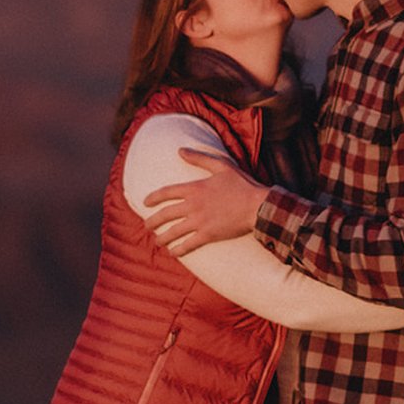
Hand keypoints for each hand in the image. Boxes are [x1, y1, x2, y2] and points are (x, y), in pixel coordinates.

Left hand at [143, 149, 272, 257]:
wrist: (258, 206)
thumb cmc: (242, 184)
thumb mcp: (221, 165)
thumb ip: (199, 158)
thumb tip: (180, 150)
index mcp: (195, 188)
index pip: (166, 192)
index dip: (153, 198)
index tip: (145, 203)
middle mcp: (193, 205)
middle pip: (165, 214)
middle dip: (152, 221)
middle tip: (146, 226)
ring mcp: (200, 222)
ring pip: (173, 232)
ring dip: (162, 238)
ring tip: (157, 241)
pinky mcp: (208, 235)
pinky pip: (187, 245)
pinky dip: (178, 250)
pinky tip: (172, 253)